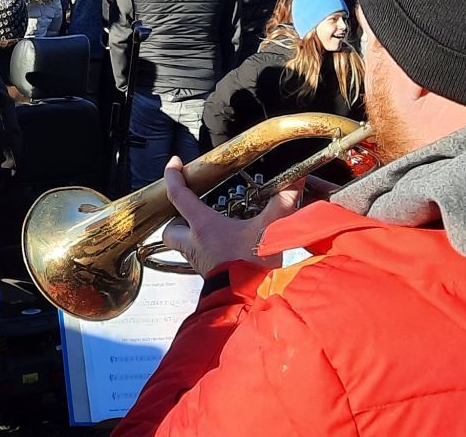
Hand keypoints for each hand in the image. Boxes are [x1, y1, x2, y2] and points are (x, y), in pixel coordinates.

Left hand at [159, 157, 302, 276]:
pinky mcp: (209, 276)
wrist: (252, 302)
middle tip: (189, 211)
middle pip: (170, 229)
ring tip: (208, 227)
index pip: (178, 196)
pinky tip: (224, 246)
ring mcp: (200, 262)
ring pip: (181, 246)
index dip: (173, 177)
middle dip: (175, 219)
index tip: (174, 164)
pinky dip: (205, 250)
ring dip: (189, 236)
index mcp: (204, 227)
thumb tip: (296, 182)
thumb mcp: (271, 229)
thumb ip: (283, 204)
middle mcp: (195, 245)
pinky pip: (198, 259)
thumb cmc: (254, 267)